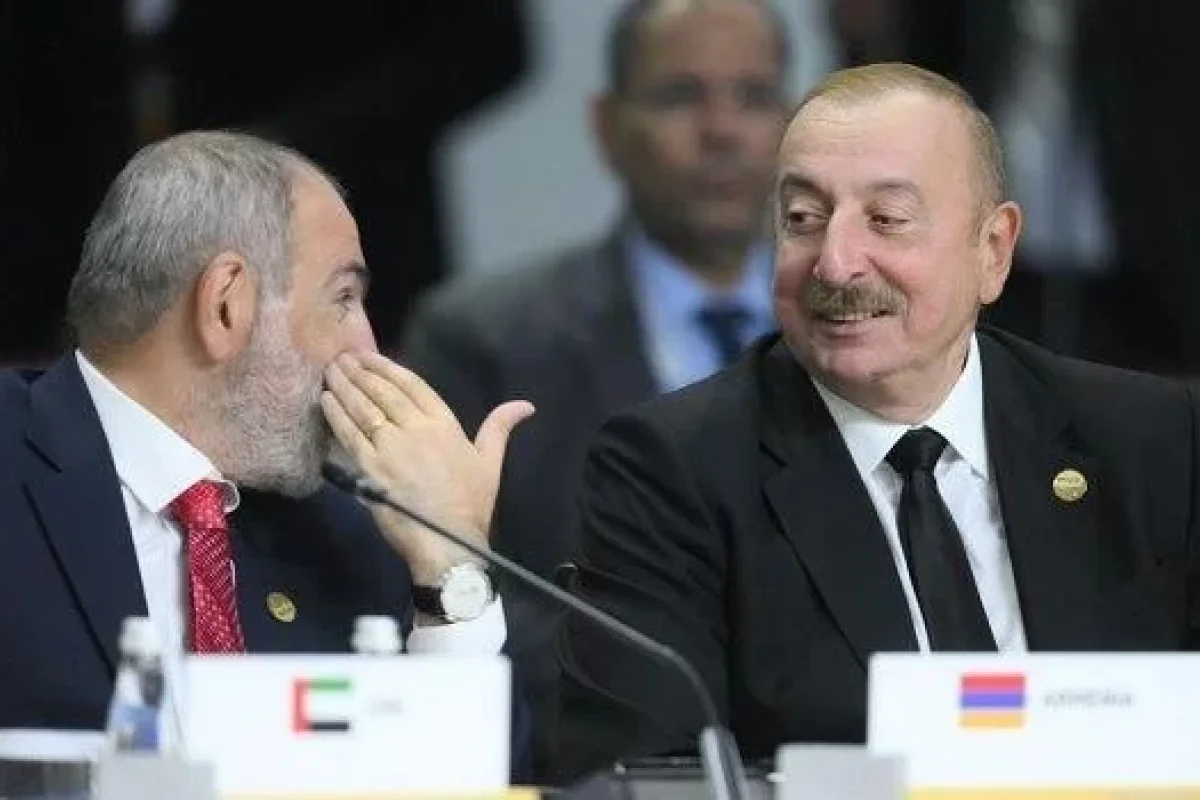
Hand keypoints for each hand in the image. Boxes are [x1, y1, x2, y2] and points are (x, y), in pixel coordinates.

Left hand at [321, 351, 534, 583]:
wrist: (447, 540)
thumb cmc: (470, 504)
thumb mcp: (490, 462)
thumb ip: (500, 427)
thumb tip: (526, 405)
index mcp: (444, 424)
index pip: (412, 386)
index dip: (388, 368)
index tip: (369, 356)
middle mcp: (414, 429)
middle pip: (382, 393)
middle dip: (360, 372)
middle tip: (342, 357)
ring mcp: (389, 447)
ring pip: (362, 408)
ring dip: (345, 387)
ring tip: (331, 371)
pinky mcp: (368, 468)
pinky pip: (349, 434)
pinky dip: (336, 415)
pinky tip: (326, 401)